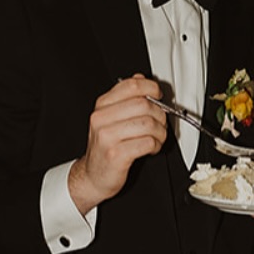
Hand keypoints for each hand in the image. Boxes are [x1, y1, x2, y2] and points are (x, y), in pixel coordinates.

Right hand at [68, 74, 167, 214]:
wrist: (92, 175)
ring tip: (156, 138)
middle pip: (144, 105)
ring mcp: (107, 137)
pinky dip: (155, 145)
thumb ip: (125, 98)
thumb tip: (140, 79)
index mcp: (102, 106)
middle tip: (160, 124)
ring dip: (160, 132)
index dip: (151, 88)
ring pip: (148, 124)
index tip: (158, 95)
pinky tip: (151, 148)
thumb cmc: (105, 147)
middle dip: (159, 115)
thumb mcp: (111, 118)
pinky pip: (147, 143)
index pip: (132, 86)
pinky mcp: (116, 154)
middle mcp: (101, 119)